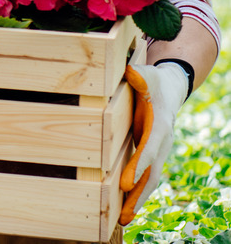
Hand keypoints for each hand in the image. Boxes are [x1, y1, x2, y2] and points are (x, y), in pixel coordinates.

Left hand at [118, 63, 186, 224]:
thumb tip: (130, 72)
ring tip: (122, 220)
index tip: (124, 182)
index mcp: (159, 124)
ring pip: (151, 180)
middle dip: (138, 193)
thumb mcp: (146, 74)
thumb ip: (138, 76)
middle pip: (152, 172)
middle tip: (123, 213)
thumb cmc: (152, 81)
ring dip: (137, 200)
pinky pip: (147, 177)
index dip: (137, 166)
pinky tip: (125, 210)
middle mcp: (162, 142)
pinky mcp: (152, 155)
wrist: (170, 89)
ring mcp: (159, 150)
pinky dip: (138, 193)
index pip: (147, 148)